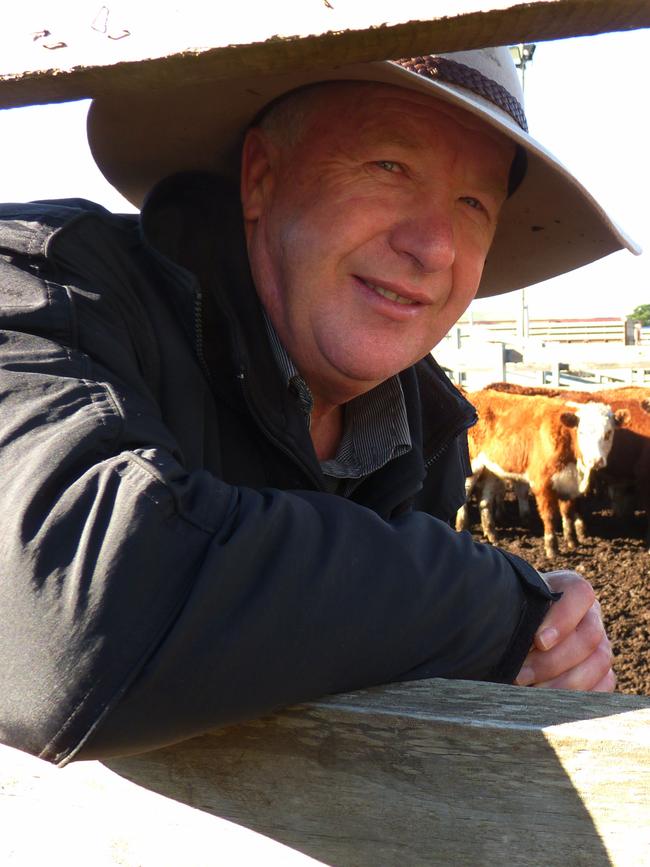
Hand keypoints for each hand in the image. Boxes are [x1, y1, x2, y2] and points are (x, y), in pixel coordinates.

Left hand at [515, 570, 615, 691]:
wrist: (510, 633)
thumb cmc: (508, 616)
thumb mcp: (509, 607)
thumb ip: (513, 613)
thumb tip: (512, 637)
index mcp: (569, 588)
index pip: (579, 594)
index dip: (563, 618)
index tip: (539, 641)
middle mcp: (589, 614)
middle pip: (589, 636)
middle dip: (552, 661)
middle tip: (521, 675)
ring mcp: (599, 642)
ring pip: (599, 662)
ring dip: (563, 683)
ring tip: (531, 691)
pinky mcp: (601, 670)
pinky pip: (604, 683)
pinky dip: (580, 695)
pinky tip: (551, 701)